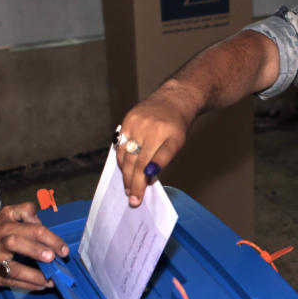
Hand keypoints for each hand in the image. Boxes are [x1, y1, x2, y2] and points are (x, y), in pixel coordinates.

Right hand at [0, 202, 68, 289]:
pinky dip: (27, 284)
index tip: (62, 248)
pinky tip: (41, 285)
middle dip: (37, 249)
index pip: (31, 228)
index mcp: (6, 224)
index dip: (49, 237)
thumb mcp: (6, 215)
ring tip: (49, 277)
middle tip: (53, 257)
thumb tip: (41, 221)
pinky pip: (10, 281)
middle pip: (17, 242)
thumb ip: (25, 213)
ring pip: (12, 266)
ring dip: (33, 273)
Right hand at [116, 82, 198, 206]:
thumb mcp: (177, 143)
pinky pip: (120, 144)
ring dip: (125, 173)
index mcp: (165, 136)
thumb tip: (147, 177)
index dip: (143, 182)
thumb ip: (163, 159)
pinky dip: (121, 158)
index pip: (150, 165)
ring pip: (125, 155)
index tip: (138, 198)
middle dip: (132, 183)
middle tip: (132, 199)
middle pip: (136, 162)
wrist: (173, 99)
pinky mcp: (127, 120)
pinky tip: (124, 169)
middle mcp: (149, 129)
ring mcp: (136, 123)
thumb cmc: (177, 125)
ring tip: (128, 188)